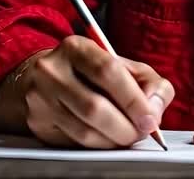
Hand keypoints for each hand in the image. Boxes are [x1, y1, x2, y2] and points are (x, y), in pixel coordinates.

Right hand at [0, 35, 174, 148]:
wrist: (42, 78)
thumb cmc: (88, 72)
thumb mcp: (120, 64)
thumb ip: (148, 81)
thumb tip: (155, 108)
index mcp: (76, 47)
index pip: (108, 72)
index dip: (133, 99)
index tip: (151, 118)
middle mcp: (52, 70)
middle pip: (95, 107)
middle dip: (127, 127)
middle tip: (142, 132)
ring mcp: (40, 98)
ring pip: (85, 131)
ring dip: (114, 140)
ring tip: (128, 136)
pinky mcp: (38, 123)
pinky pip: (75, 143)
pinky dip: (99, 146)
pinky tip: (108, 139)